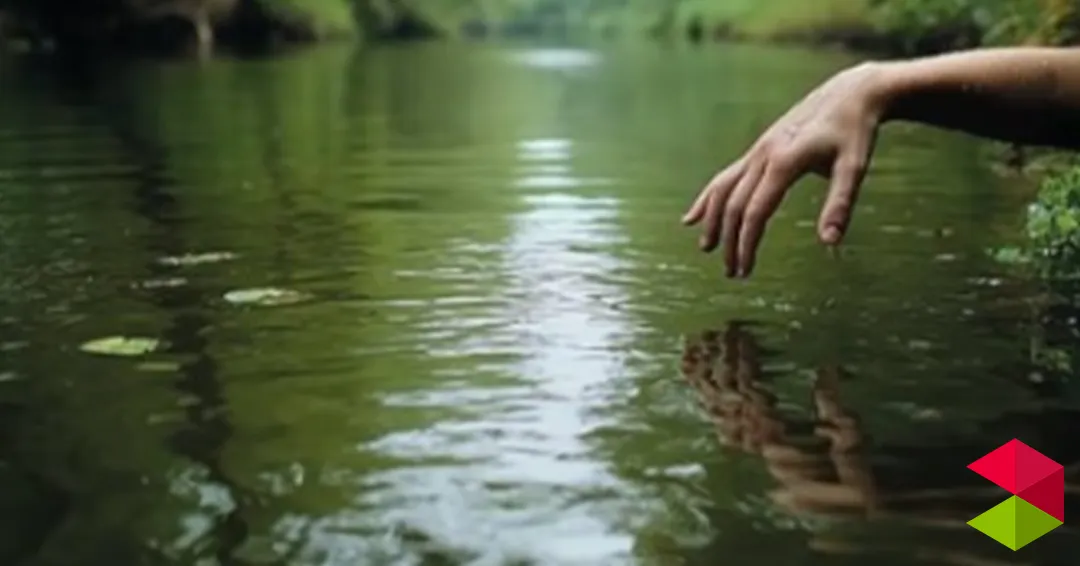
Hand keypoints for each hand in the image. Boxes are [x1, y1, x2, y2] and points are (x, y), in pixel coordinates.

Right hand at [682, 62, 888, 277]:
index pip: (754, 211)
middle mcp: (763, 155)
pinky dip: (709, 197)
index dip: (746, 243)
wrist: (850, 93)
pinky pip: (726, 176)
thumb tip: (829, 244)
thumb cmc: (855, 133)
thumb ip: (839, 206)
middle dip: (729, 241)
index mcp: (783, 161)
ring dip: (711, 220)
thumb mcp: (854, 169)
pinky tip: (694, 216)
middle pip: (734, 204)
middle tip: (733, 273)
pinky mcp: (758, 150)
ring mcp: (757, 151)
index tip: (746, 270)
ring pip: (722, 188)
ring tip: (705, 248)